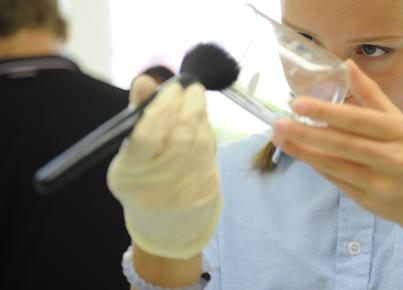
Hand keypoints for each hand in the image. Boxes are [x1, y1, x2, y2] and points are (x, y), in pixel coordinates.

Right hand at [108, 75, 221, 259]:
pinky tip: (201, 120)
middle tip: (189, 88)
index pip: (146, 137)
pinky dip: (207, 130)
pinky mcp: (208, 189)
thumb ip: (138, 115)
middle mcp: (158, 185)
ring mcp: (186, 189)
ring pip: (199, 142)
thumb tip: (145, 79)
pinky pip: (211, 151)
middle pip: (179, 137)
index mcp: (129, 174)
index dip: (161, 108)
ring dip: (199, 114)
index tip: (170, 89)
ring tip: (194, 98)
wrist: (168, 222)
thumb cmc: (143, 178)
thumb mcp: (131, 152)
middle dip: (187, 106)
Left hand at [272, 60, 402, 229]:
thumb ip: (372, 95)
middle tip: (278, 122)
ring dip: (304, 152)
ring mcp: (380, 182)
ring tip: (280, 138)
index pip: (358, 119)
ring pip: (336, 165)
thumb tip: (346, 64)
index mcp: (400, 131)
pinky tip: (300, 154)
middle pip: (343, 143)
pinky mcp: (369, 201)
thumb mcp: (401, 122)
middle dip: (307, 133)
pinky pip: (337, 181)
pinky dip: (317, 167)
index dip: (326, 112)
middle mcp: (392, 156)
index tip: (298, 103)